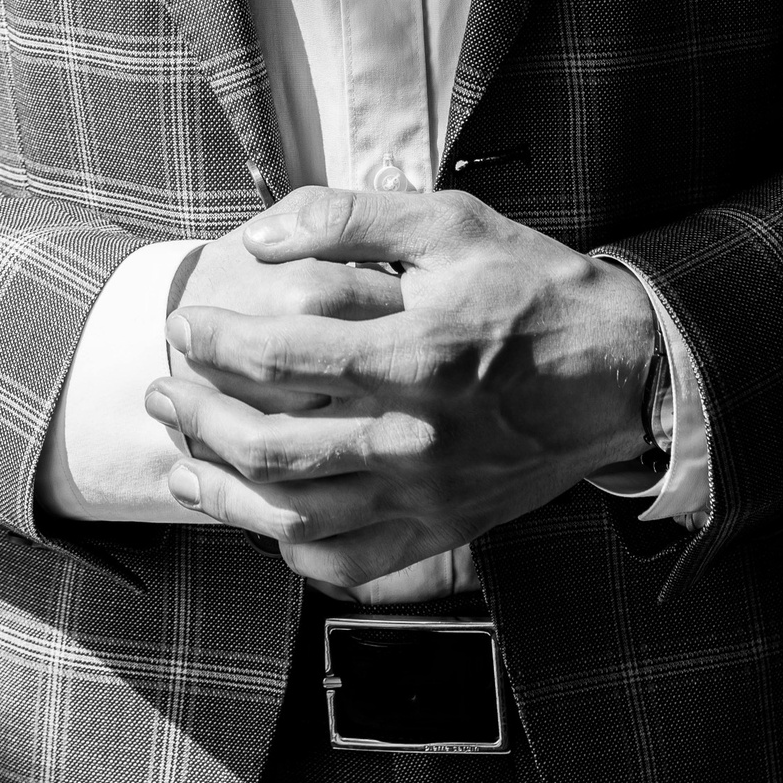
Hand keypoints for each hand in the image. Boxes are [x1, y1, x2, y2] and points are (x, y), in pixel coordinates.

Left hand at [143, 185, 657, 592]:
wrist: (620, 369)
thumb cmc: (532, 286)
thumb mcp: (450, 223)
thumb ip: (351, 218)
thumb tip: (263, 236)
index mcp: (417, 356)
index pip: (282, 360)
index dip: (216, 343)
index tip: (183, 326)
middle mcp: (418, 439)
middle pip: (273, 449)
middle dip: (199, 418)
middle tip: (162, 389)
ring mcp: (429, 496)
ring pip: (297, 516)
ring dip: (224, 490)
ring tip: (182, 459)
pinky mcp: (444, 530)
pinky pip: (351, 564)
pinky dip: (293, 550)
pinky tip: (261, 521)